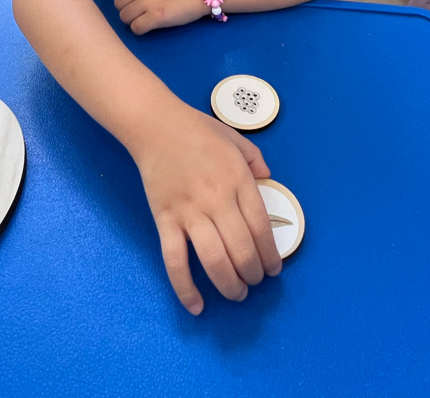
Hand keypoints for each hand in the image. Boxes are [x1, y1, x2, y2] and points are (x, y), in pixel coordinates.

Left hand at [115, 0, 204, 34]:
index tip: (137, 3)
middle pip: (119, 4)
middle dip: (128, 11)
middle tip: (140, 14)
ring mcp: (148, 1)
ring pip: (124, 17)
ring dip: (132, 21)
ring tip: (145, 20)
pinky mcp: (156, 16)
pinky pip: (135, 28)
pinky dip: (140, 30)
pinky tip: (149, 27)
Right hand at [130, 105, 281, 313]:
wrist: (156, 125)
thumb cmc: (197, 130)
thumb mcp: (235, 138)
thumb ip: (255, 159)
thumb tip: (267, 179)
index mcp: (238, 179)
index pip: (261, 227)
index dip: (270, 255)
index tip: (274, 269)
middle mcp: (217, 199)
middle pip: (242, 250)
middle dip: (253, 274)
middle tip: (255, 281)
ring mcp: (190, 212)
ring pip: (214, 260)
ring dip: (230, 285)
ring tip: (237, 293)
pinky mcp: (165, 220)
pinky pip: (175, 260)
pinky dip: (185, 288)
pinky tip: (197, 306)